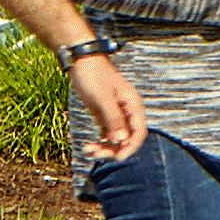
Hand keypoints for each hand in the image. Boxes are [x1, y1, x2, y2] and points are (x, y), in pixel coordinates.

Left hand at [71, 50, 150, 164]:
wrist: (81, 61)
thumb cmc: (93, 75)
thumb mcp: (103, 97)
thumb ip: (113, 119)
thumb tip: (121, 140)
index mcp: (132, 105)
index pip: (139, 132)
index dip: (131, 147)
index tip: (117, 158)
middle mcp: (127, 111)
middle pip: (126, 137)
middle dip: (113, 149)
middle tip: (95, 154)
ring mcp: (115, 112)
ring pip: (115, 137)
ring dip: (104, 147)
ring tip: (88, 150)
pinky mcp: (104, 113)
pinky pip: (106, 133)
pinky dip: (100, 141)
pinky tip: (89, 145)